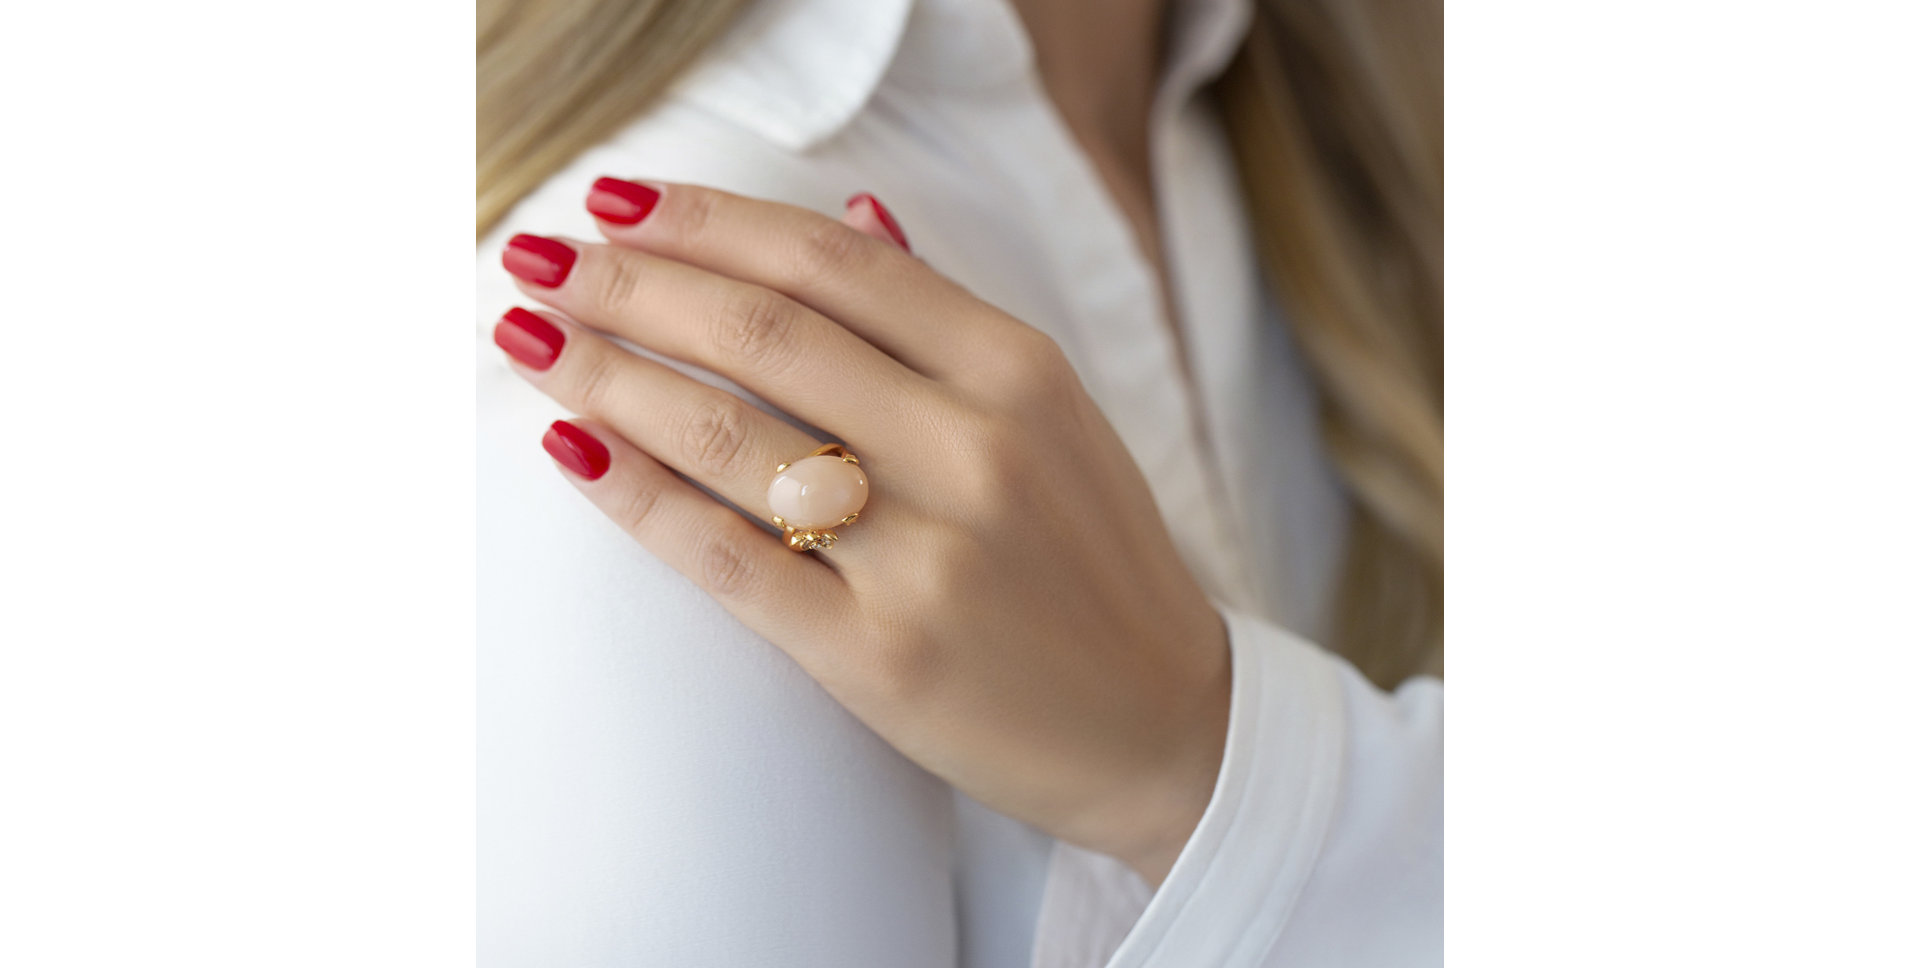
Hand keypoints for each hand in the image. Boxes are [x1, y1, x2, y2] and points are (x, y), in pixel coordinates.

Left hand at [493, 180, 1229, 883]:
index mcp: (1016, 368)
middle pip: (762, 330)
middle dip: (629, 284)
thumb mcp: (1053, 413)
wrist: (1164, 724)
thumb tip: (850, 206)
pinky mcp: (878, 654)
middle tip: (539, 260)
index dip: (705, 219)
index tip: (616, 202)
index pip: (830, 259)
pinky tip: (570, 449)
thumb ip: (945, 317)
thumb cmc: (1091, 559)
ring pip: (729, 434)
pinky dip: (635, 496)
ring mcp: (926, 553)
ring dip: (607, 374)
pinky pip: (726, 558)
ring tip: (528, 338)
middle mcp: (973, 445)